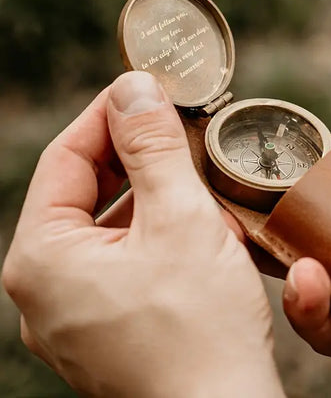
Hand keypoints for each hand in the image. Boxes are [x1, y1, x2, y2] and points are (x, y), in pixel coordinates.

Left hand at [2, 72, 284, 397]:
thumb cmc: (202, 329)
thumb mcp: (181, 218)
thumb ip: (153, 147)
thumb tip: (135, 87)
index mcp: (43, 259)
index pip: (68, 157)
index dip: (109, 114)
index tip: (147, 88)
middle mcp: (47, 288)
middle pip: (87, 190)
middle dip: (136, 153)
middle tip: (178, 124)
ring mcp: (78, 310)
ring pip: (111, 223)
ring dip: (154, 191)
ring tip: (195, 170)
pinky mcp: (110, 322)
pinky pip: (126, 254)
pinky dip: (159, 228)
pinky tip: (196, 218)